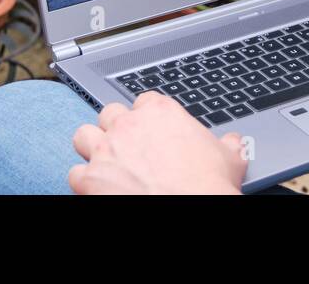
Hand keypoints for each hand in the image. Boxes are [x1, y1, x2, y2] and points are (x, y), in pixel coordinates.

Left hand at [69, 91, 246, 194]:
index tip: (152, 131)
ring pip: (83, 135)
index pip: (144, 101)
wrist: (191, 207)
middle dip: (116, 128)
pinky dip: (83, 181)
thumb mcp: (229, 157)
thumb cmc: (209, 185)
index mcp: (161, 112)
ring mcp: (106, 151)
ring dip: (92, 147)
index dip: (147, 116)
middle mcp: (129, 125)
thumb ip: (227, 143)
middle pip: (110, 113)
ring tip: (104, 162)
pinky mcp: (89, 179)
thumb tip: (233, 142)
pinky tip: (96, 189)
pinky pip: (75, 173)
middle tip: (128, 147)